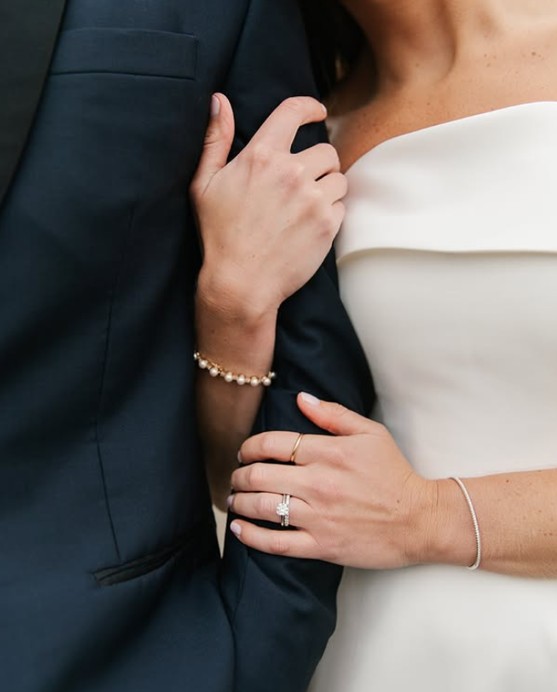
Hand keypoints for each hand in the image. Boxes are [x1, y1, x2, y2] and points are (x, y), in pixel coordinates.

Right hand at [191, 94, 346, 320]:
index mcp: (262, 156)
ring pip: (338, 177)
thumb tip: (220, 101)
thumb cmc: (219, 235)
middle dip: (318, 163)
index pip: (293, 112)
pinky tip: (309, 226)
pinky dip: (330, 213)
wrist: (240, 283)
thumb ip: (215, 139)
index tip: (317, 111)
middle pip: (325, 149)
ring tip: (305, 208)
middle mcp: (291, 172)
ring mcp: (313, 198)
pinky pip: (342, 206)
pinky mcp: (327, 224)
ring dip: (327, 188)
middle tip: (303, 183)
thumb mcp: (204, 184)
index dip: (309, 106)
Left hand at [228, 393, 437, 568]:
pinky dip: (251, 536)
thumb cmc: (395, 474)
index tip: (244, 452)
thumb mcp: (371, 433)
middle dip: (239, 475)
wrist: (420, 520)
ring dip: (240, 501)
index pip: (272, 444)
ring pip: (262, 507)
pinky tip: (239, 528)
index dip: (249, 447)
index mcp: (328, 452)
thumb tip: (300, 398)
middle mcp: (318, 483)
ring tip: (234, 499)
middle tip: (236, 476)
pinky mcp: (322, 545)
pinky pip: (276, 542)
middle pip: (260, 475)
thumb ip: (333, 415)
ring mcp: (318, 516)